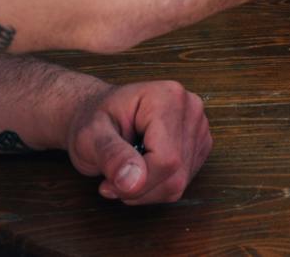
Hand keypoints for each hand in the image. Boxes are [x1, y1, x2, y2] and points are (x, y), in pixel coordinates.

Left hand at [64, 79, 211, 204]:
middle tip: (111, 180)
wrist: (101, 114)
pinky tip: (140, 172)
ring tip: (123, 173)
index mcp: (168, 97)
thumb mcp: (90, 135)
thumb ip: (111, 155)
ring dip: (146, 191)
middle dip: (139, 189)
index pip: (167, 159)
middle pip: (175, 174)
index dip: (138, 183)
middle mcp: (191, 109)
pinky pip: (182, 184)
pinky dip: (156, 188)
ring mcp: (199, 128)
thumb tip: (133, 182)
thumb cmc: (94, 120)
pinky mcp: (199, 146)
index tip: (108, 183)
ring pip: (180, 183)